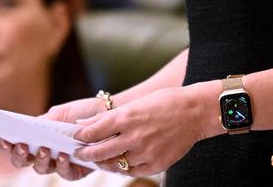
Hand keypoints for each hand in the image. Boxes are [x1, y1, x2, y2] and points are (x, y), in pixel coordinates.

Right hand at [0, 96, 108, 179]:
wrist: (108, 115)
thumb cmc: (82, 113)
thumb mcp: (61, 113)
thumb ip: (44, 122)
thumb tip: (29, 128)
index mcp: (37, 138)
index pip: (17, 144)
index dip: (8, 144)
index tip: (3, 139)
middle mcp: (45, 153)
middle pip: (24, 161)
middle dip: (19, 155)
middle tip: (22, 146)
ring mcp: (59, 163)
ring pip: (42, 169)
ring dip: (40, 160)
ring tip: (44, 149)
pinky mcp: (77, 170)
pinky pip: (65, 174)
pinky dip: (62, 167)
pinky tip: (63, 156)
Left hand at [72, 83, 217, 177]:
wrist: (196, 112)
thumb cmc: (166, 102)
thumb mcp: (135, 104)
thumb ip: (110, 116)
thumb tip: (86, 123)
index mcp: (126, 117)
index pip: (93, 132)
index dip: (81, 137)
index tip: (76, 138)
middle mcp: (133, 137)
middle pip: (99, 152)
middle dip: (86, 154)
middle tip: (80, 153)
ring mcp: (145, 153)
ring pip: (114, 165)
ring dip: (105, 162)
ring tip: (101, 158)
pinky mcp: (156, 165)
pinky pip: (132, 171)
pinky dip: (124, 167)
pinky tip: (122, 161)